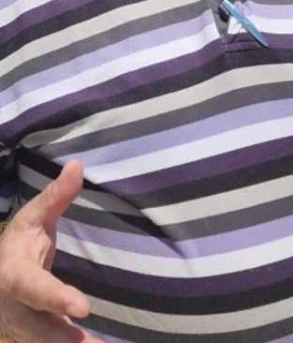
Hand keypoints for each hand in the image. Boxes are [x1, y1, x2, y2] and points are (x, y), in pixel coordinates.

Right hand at [0, 161, 97, 342]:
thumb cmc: (15, 248)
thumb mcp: (30, 221)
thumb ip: (54, 198)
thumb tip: (78, 165)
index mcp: (13, 277)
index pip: (35, 289)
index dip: (56, 299)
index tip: (82, 307)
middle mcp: (15, 310)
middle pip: (39, 329)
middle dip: (63, 339)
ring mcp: (23, 329)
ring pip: (44, 342)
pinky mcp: (36, 338)